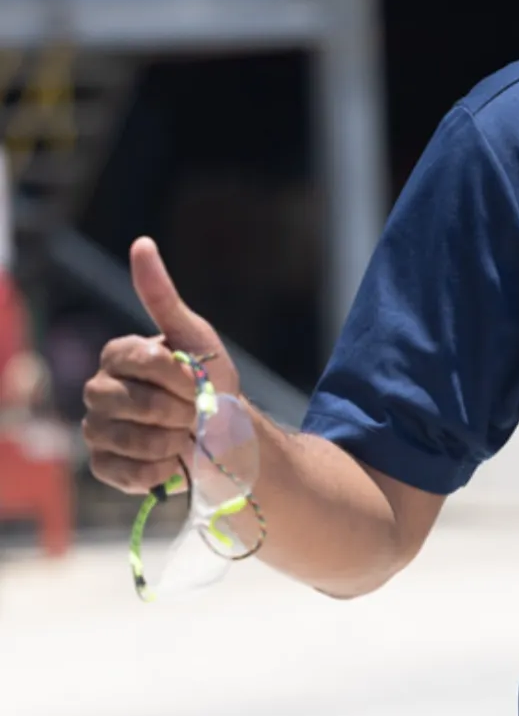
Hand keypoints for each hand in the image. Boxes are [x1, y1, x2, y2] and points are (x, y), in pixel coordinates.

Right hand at [81, 237, 239, 495]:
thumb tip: (141, 243)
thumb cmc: (210, 383)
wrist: (224, 435)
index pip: (144, 361)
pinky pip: (126, 472)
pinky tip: (172, 459)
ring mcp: (96, 430)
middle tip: (195, 411)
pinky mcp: (103, 466)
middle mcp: (98, 390)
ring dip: (173, 440)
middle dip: (179, 409)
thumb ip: (162, 296)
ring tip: (184, 434)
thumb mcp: (196, 338)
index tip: (200, 382)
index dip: (180, 377)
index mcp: (118, 355)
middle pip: (133, 403)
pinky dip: (161, 468)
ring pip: (129, 438)